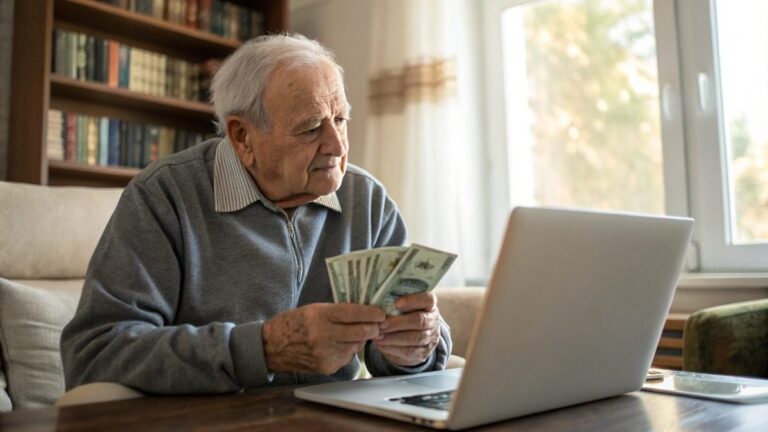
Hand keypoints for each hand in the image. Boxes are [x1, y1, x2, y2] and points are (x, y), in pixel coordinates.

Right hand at [263, 303, 384, 374]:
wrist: (272, 347)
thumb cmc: (295, 323)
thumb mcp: (315, 309)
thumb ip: (339, 311)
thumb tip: (366, 313)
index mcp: (320, 316)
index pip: (354, 313)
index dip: (371, 313)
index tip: (381, 313)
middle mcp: (323, 335)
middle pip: (361, 332)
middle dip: (373, 328)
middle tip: (377, 325)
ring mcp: (325, 353)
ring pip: (356, 346)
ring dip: (360, 339)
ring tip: (353, 333)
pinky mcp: (327, 367)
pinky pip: (347, 357)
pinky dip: (347, 350)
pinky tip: (338, 345)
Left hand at [373, 292, 440, 366]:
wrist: (409, 339)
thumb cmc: (401, 316)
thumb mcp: (401, 307)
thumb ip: (394, 303)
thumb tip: (378, 304)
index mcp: (429, 305)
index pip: (428, 299)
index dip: (413, 300)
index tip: (395, 303)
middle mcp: (433, 320)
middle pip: (420, 320)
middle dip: (398, 323)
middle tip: (381, 324)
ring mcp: (430, 338)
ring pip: (415, 338)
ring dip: (394, 337)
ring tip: (378, 336)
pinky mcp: (423, 352)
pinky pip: (410, 351)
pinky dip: (393, 348)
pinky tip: (381, 344)